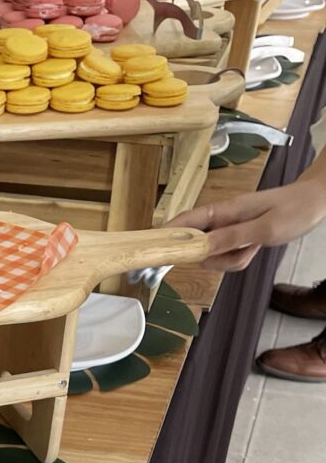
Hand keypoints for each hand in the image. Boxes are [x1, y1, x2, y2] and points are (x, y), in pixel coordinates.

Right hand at [166, 181, 325, 270]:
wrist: (316, 202)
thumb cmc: (293, 210)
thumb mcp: (264, 228)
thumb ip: (230, 238)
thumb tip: (199, 247)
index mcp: (222, 210)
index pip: (185, 222)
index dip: (167, 234)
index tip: (152, 248)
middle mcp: (219, 219)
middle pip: (198, 245)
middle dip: (215, 257)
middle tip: (242, 253)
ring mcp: (227, 228)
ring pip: (213, 255)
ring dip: (231, 260)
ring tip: (254, 249)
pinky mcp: (235, 237)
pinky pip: (226, 256)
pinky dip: (238, 259)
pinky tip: (254, 249)